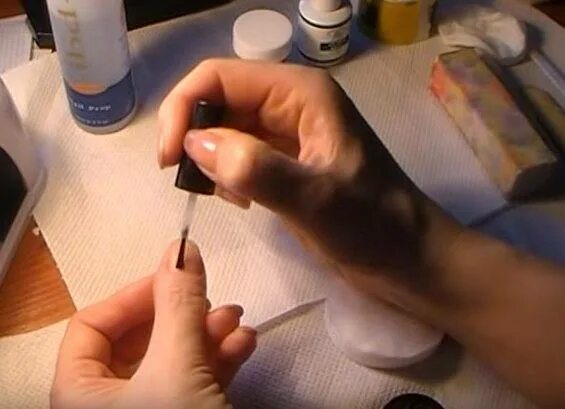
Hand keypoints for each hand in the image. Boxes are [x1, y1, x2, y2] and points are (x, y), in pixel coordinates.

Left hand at [51, 241, 255, 408]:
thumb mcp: (178, 367)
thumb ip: (179, 304)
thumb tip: (181, 247)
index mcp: (81, 393)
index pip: (92, 325)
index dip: (133, 295)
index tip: (174, 277)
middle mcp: (110, 403)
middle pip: (140, 338)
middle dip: (182, 314)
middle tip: (211, 297)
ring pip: (173, 357)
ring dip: (207, 333)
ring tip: (237, 320)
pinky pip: (196, 379)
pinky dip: (219, 358)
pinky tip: (243, 343)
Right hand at [157, 59, 463, 311]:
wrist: (408, 259)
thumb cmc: (374, 226)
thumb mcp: (317, 200)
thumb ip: (257, 169)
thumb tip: (195, 144)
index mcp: (300, 93)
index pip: (219, 77)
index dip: (184, 109)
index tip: (169, 161)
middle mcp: (291, 104)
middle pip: (219, 100)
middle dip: (194, 136)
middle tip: (188, 182)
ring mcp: (288, 134)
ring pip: (226, 130)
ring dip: (210, 158)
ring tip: (223, 196)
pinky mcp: (286, 163)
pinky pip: (239, 155)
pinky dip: (227, 176)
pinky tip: (240, 202)